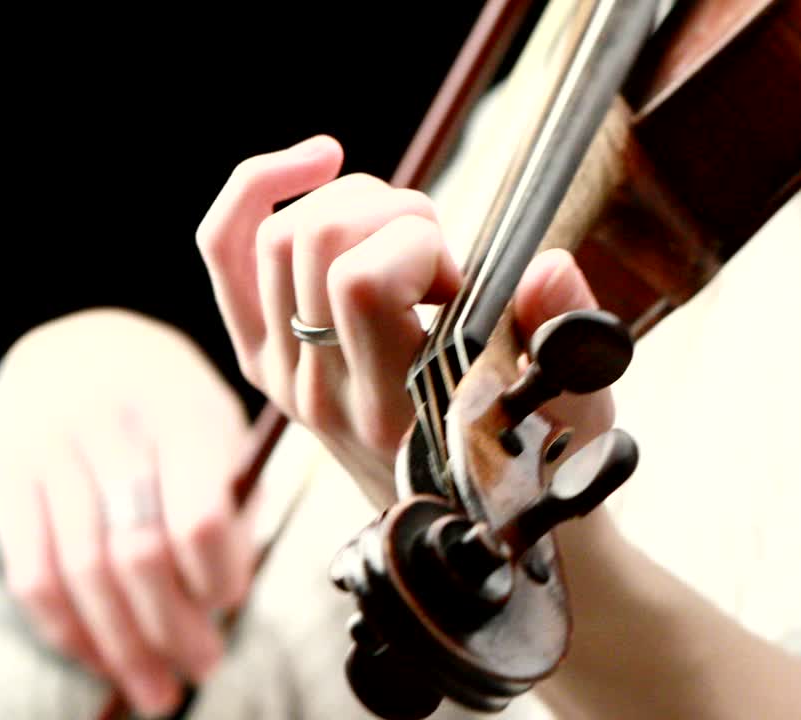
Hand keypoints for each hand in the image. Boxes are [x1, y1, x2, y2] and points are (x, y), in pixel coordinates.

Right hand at [0, 308, 252, 715]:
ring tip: (159, 690)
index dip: (218, 577)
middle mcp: (112, 428)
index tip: (231, 600)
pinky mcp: (9, 480)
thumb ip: (229, 500)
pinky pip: (31, 573)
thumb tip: (223, 601)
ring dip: (121, 647)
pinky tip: (102, 659)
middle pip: (137, 554)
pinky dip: (67, 631)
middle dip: (173, 628)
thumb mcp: (217, 423)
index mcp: (181, 411)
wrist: (80, 343)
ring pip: (80, 574)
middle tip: (205, 665)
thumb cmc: (171, 401)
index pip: (200, 517)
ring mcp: (52, 453)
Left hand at [197, 134, 613, 505]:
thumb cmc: (529, 455)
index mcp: (393, 407)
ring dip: (350, 204)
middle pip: (310, 237)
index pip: (361, 279)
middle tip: (437, 252)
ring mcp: (281, 376)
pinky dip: (260, 188)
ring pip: (274, 233)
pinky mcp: (261, 357)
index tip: (460, 281)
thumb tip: (545, 267)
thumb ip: (564, 331)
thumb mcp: (575, 401)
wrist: (472, 524)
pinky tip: (318, 165)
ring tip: (403, 236)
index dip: (419, 246)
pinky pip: (225, 249)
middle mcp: (322, 393)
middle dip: (388, 211)